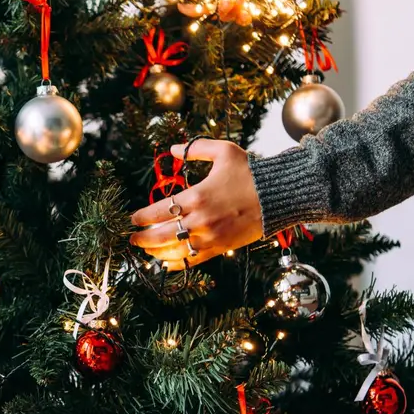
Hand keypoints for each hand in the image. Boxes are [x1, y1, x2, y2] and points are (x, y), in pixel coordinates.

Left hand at [129, 139, 262, 269]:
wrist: (281, 195)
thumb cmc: (252, 173)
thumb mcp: (224, 152)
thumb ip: (196, 149)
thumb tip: (172, 149)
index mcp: (196, 196)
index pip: (157, 211)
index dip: (141, 217)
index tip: (133, 219)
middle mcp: (200, 220)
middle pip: (161, 235)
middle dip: (142, 239)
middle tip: (132, 239)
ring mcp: (210, 236)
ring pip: (175, 251)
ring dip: (156, 253)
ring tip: (147, 251)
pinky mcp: (221, 248)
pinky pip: (193, 260)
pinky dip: (177, 263)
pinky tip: (167, 262)